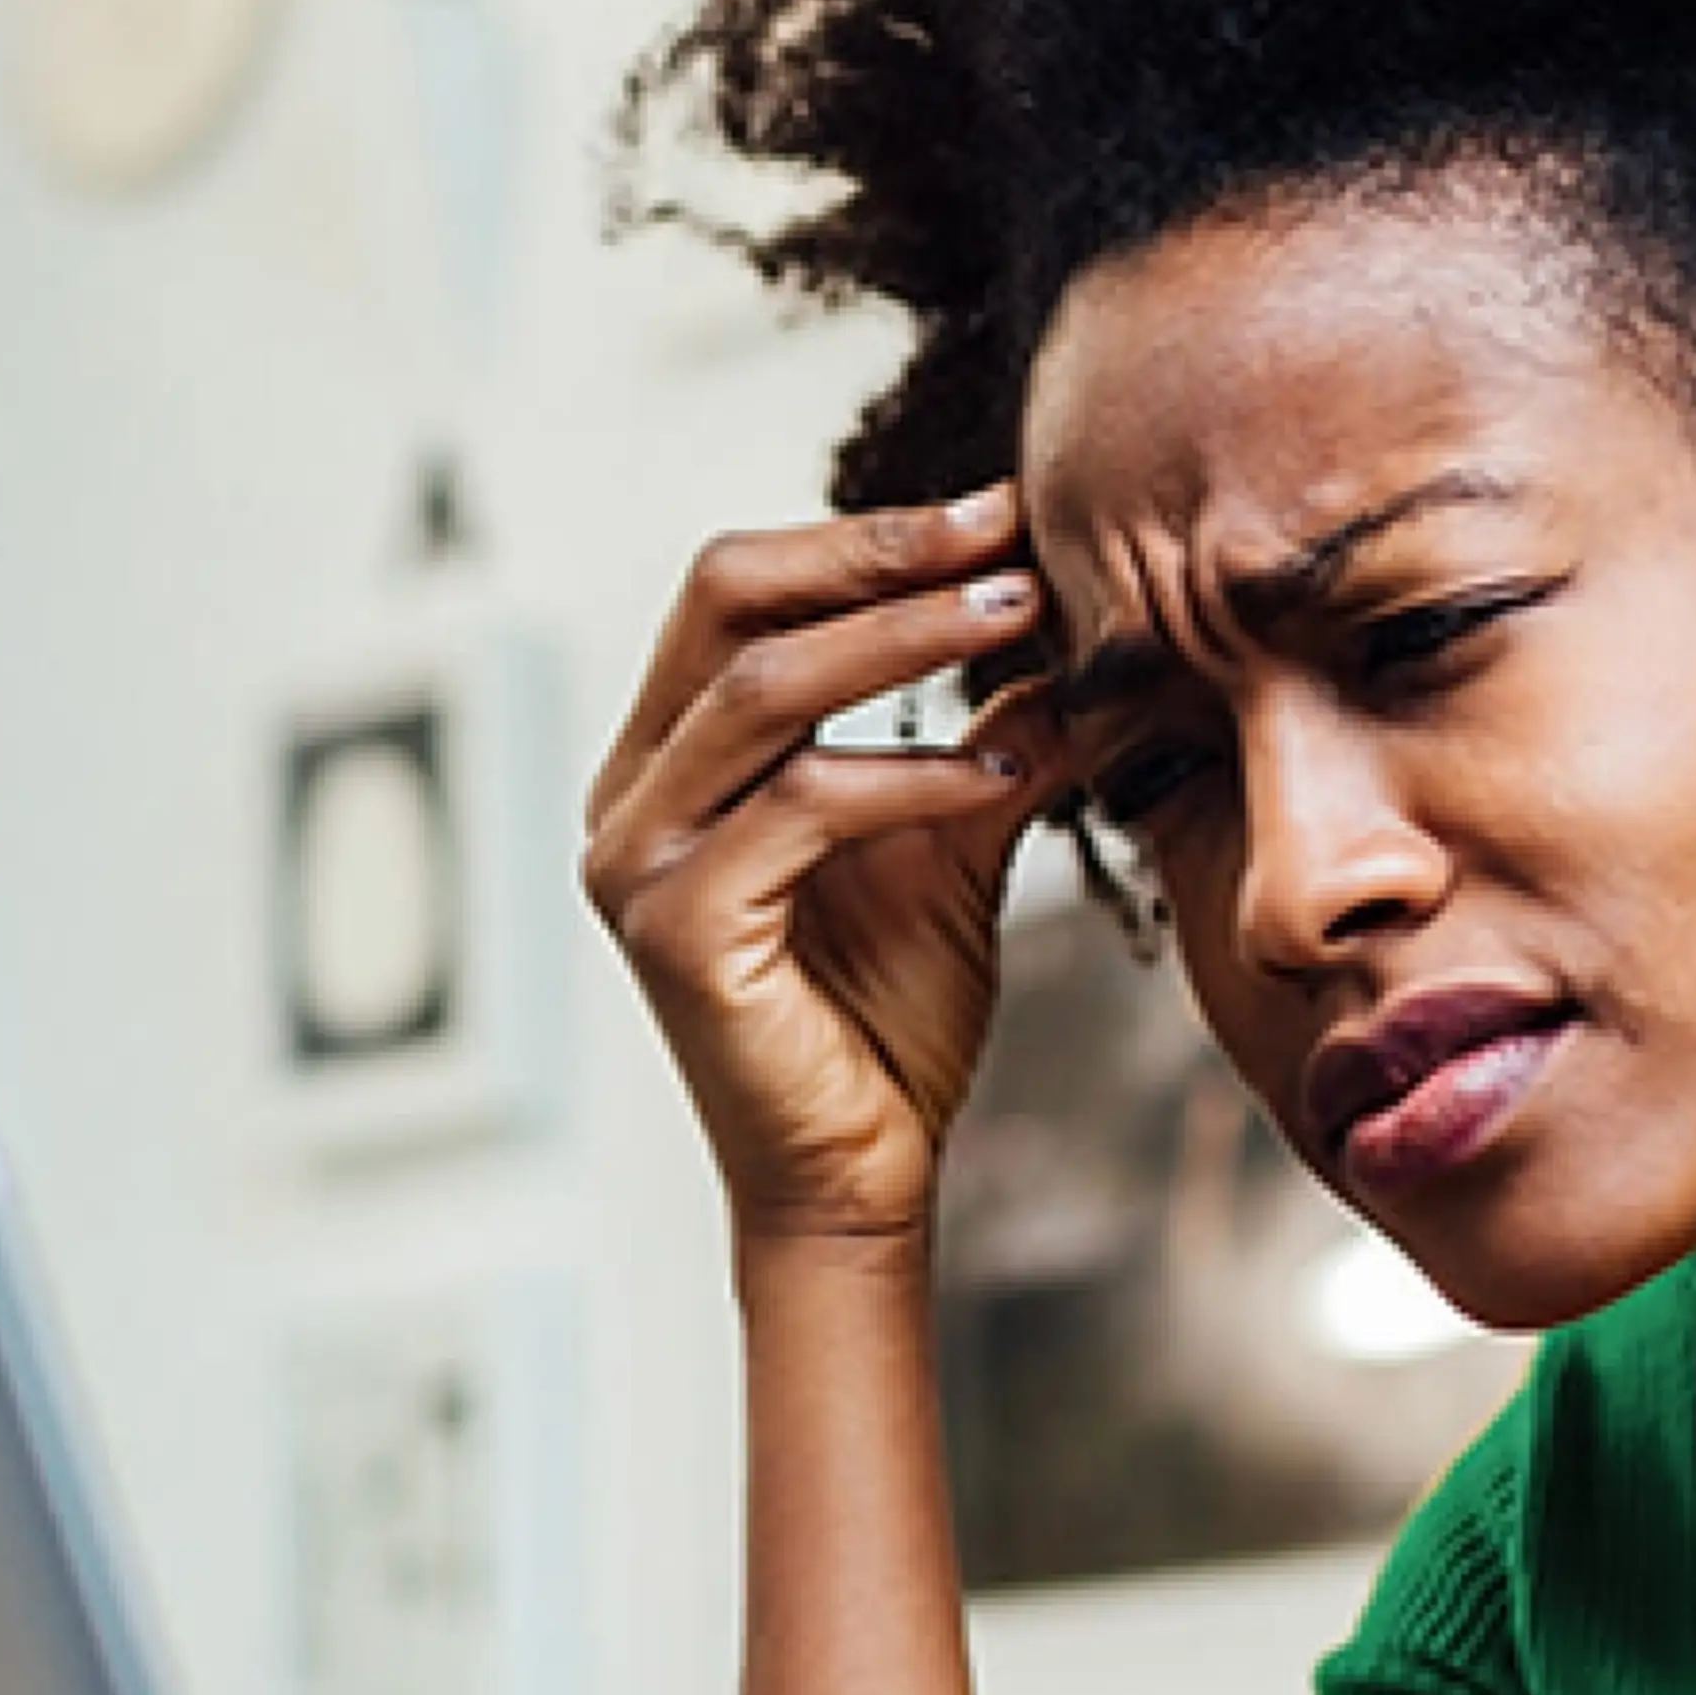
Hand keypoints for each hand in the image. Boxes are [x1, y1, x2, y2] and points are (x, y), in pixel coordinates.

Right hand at [582, 488, 1067, 1249]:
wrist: (859, 1182)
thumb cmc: (889, 1024)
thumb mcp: (952, 842)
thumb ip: (986, 735)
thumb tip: (1066, 630)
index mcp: (671, 758)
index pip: (744, 590)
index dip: (869, 538)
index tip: (1003, 512)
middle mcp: (629, 795)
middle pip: (728, 600)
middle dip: (876, 553)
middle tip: (1007, 532)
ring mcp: (636, 859)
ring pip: (761, 690)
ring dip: (904, 640)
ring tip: (1021, 615)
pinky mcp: (676, 928)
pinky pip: (800, 807)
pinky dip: (910, 773)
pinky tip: (1000, 769)